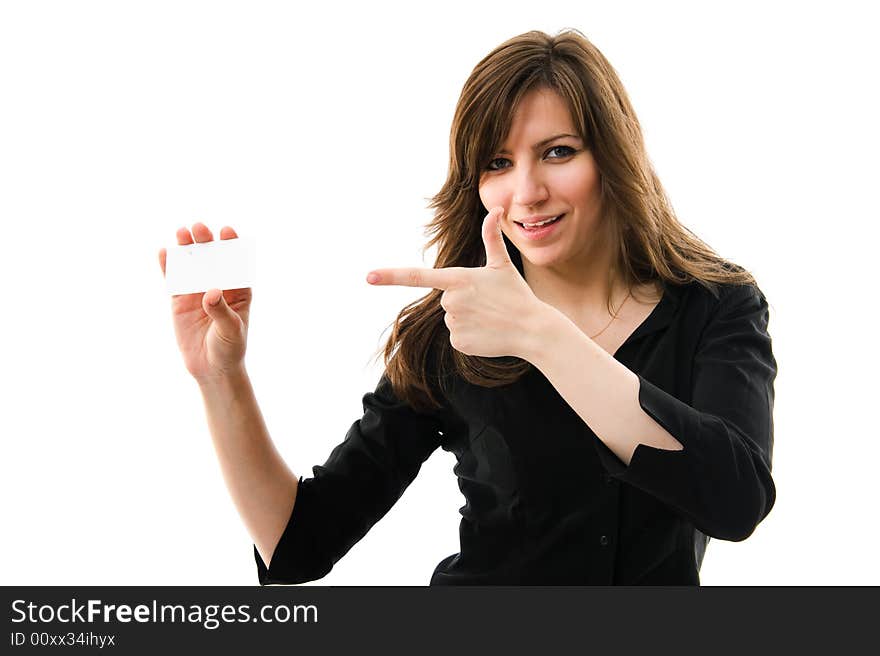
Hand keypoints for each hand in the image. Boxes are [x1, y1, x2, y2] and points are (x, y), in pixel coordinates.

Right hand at [158, 223, 251, 381]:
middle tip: (199, 228)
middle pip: (213, 259)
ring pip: (192, 265)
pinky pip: (174, 280)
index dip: (232, 245)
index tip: (226, 231)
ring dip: (187, 248)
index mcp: (239, 290)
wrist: (211, 368)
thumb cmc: (229, 348)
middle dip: (207, 242)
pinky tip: (163, 252)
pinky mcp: (180, 301)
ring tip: (182, 232)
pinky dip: (168, 267)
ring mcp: (198, 291)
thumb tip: (211, 292)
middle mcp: (219, 286)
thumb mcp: (231, 330)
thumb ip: (221, 311)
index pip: (236, 263)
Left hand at [367, 207, 546, 358]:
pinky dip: (471, 335)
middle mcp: (451, 301)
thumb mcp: (502, 266)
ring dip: (468, 318)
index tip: (368, 277)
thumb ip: (492, 238)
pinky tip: (488, 332)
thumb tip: (495, 210)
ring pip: (452, 318)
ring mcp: (454, 323)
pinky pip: (458, 336)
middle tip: (488, 303)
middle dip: (464, 300)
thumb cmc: (517, 295)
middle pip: (446, 299)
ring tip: (490, 317)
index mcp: (458, 279)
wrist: (533, 330)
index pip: (417, 275)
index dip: (391, 276)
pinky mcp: (459, 342)